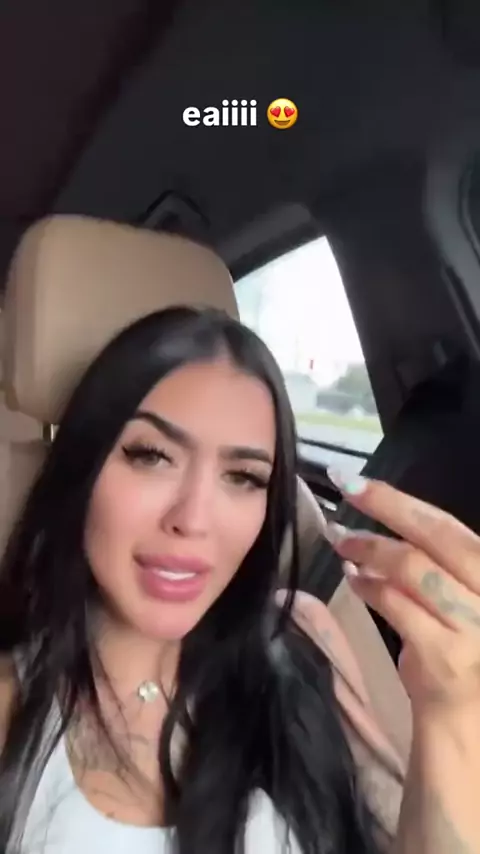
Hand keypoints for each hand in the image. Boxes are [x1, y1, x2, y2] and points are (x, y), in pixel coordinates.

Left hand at [324, 470, 479, 717]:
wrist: (471, 721)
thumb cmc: (465, 650)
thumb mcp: (463, 598)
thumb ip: (438, 563)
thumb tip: (388, 522)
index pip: (448, 526)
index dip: (401, 500)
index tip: (359, 481)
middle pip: (436, 537)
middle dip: (385, 507)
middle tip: (345, 490)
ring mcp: (472, 625)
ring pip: (413, 569)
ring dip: (369, 550)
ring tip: (341, 541)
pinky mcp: (443, 653)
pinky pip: (397, 606)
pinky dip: (368, 588)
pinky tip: (353, 580)